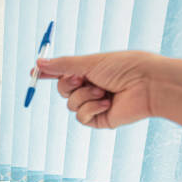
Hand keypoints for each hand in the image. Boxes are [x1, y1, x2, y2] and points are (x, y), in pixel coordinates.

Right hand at [37, 51, 157, 128]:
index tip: (33, 72)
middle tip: (80, 78)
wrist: (147, 84)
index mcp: (90, 70)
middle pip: (62, 89)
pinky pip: (81, 117)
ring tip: (103, 91)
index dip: (48, 72)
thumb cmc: (124, 67)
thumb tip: (38, 63)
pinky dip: (91, 109)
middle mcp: (91, 86)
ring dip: (84, 96)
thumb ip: (62, 65)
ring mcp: (94, 104)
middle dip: (68, 84)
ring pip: (70, 104)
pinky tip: (107, 103)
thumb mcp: (89, 63)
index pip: (63, 72)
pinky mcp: (100, 119)